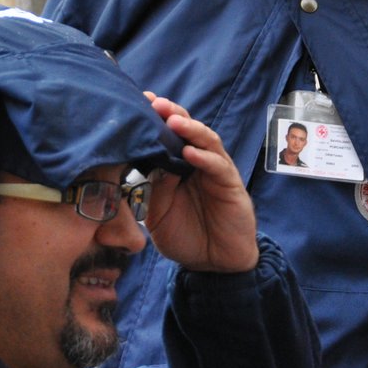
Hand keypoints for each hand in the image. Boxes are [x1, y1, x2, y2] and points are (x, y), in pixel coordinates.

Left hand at [142, 95, 258, 272]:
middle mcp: (198, 163)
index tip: (137, 102)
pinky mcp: (231, 186)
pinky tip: (189, 153)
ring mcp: (215, 172)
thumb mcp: (158, 214)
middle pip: (187, 130)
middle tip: (154, 102)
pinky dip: (205, 158)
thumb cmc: (186, 236)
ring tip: (172, 120)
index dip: (154, 119)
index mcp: (178, 166)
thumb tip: (142, 163)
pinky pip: (219, 167)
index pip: (167, 136)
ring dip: (190, 129)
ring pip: (207, 141)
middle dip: (171, 114)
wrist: (214, 265)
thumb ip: (152, 189)